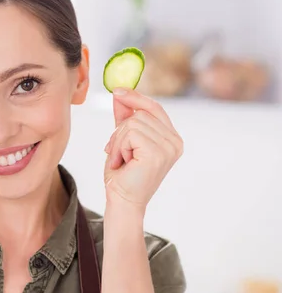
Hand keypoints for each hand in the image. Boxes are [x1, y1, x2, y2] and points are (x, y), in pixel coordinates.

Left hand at [103, 88, 183, 213]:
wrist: (122, 201)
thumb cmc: (123, 175)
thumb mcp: (123, 140)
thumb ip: (124, 118)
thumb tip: (119, 94)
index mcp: (171, 138)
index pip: (154, 107)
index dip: (135, 98)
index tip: (117, 91)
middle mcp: (175, 142)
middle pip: (140, 114)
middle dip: (120, 132)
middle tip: (117, 152)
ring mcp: (168, 147)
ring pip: (132, 123)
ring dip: (118, 141)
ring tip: (121, 159)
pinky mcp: (157, 152)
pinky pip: (130, 133)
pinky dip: (119, 147)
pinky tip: (123, 162)